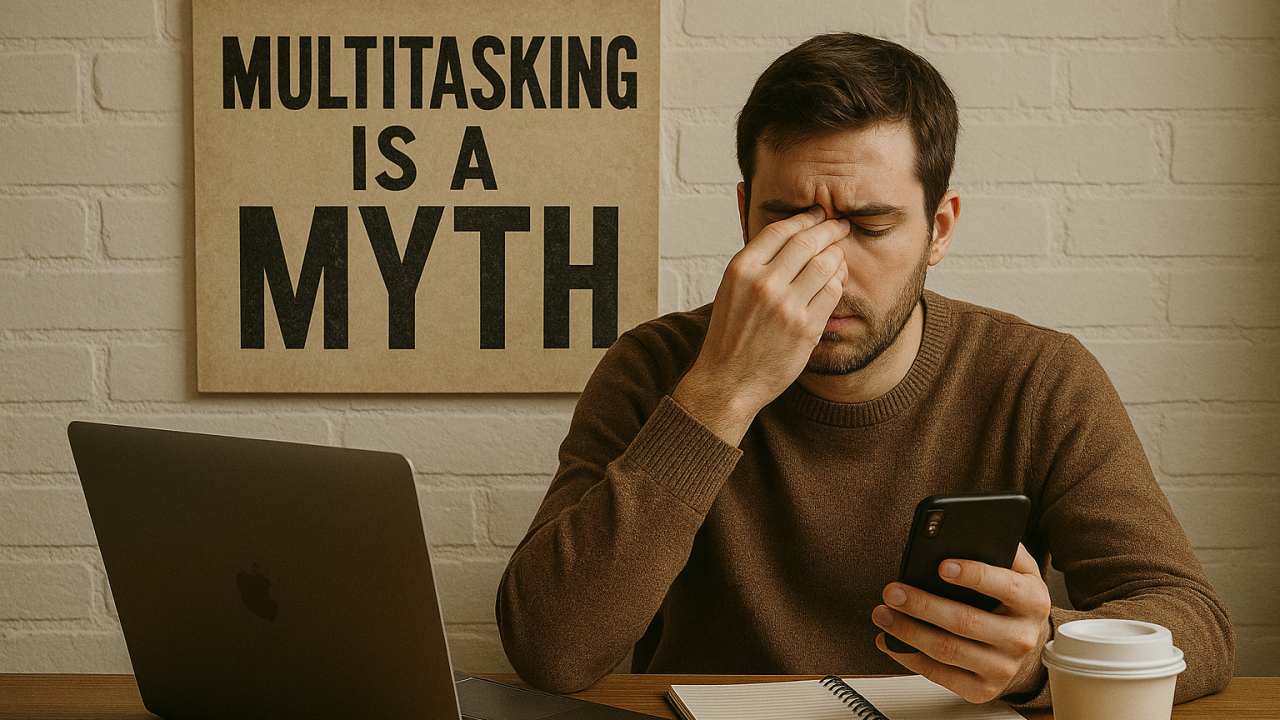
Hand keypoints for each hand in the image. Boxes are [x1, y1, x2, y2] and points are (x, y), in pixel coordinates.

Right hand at [672, 206, 848, 444]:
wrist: (728, 381)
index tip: (819, 215)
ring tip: (838, 254)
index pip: (781, 230)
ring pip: (826, 264)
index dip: (806, 218)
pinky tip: (836, 281)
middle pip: (808, 242)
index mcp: (741, 269)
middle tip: (839, 226)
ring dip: (837, 255)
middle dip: (829, 229)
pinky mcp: (805, 328)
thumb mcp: (731, 289)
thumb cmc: (730, 335)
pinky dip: (838, 282)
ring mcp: (786, 306)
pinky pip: (833, 292)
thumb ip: (756, 261)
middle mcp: (763, 283)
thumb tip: (789, 231)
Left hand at [872, 544, 1052, 702]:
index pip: (1004, 585)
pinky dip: (908, 657)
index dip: (972, 574)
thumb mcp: (1018, 570)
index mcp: (1033, 601)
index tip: (940, 565)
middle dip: (923, 605)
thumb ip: (1000, 546)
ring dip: (908, 631)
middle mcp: (1022, 638)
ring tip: (883, 613)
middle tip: (893, 591)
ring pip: (947, 650)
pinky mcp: (982, 689)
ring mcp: (1002, 668)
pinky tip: (890, 640)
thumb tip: (964, 529)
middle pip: (966, 622)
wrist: (1027, 649)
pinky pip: (939, 674)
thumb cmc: (1013, 600)